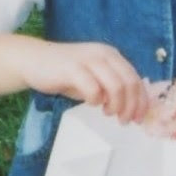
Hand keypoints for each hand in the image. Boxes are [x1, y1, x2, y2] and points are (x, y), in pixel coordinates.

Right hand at [21, 41, 148, 122]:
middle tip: (125, 121)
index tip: (139, 119)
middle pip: (129, 83)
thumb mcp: (93, 79)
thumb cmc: (65, 73)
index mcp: (112, 55)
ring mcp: (88, 59)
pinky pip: (93, 88)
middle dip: (131, 106)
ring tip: (108, 113)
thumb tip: (132, 108)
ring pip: (115, 85)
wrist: (34, 61)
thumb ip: (111, 88)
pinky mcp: (73, 68)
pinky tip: (92, 104)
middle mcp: (103, 54)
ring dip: (116, 105)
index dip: (141, 101)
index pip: (135, 79)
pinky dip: (96, 100)